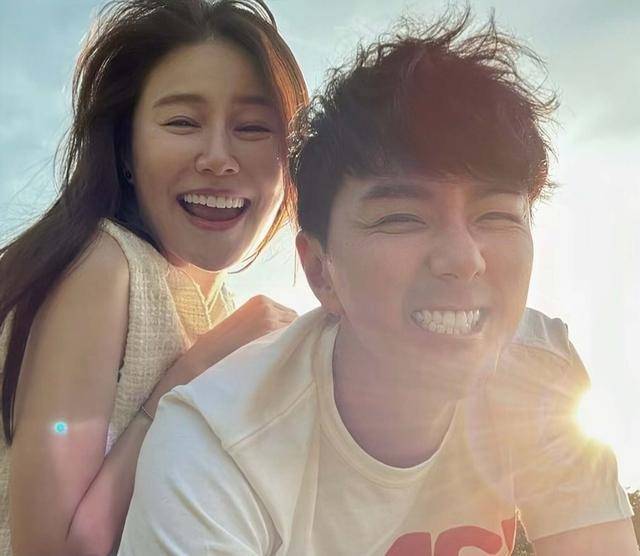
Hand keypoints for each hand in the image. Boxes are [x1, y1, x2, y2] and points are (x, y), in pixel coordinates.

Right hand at [143, 296, 297, 415]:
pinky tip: (278, 365)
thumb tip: (295, 334)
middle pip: (297, 323)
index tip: (278, 348)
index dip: (287, 333)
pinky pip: (296, 344)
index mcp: (261, 300)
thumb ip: (263, 324)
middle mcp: (269, 306)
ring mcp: (273, 320)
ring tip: (276, 363)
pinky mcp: (273, 336)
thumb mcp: (241, 327)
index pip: (290, 315)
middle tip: (278, 357)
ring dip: (293, 347)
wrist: (199, 364)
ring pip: (300, 334)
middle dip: (292, 339)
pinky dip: (292, 354)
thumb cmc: (220, 352)